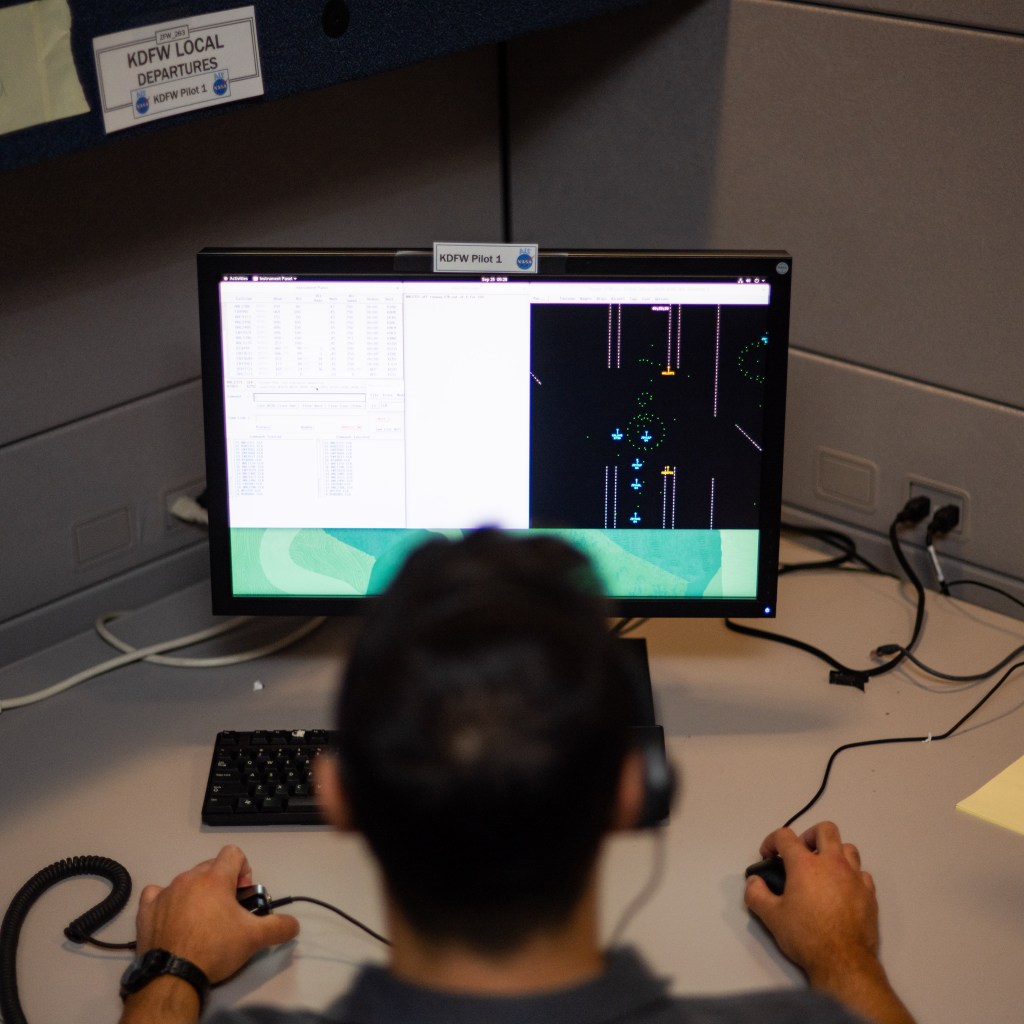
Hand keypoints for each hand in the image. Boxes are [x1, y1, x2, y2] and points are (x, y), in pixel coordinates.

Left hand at [133, 845, 299, 983]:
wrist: (172, 975)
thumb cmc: (215, 949)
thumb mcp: (254, 939)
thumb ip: (279, 927)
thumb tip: (294, 924)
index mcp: (215, 879)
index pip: (233, 853)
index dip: (243, 869)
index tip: (243, 893)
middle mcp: (189, 878)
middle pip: (211, 867)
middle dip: (222, 883)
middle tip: (227, 911)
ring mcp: (165, 892)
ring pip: (186, 881)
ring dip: (197, 893)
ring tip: (201, 921)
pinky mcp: (146, 910)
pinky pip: (157, 894)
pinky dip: (166, 901)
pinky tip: (172, 916)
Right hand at [744, 822, 914, 1023]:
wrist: (844, 962)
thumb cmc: (806, 936)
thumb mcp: (771, 917)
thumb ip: (756, 894)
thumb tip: (754, 881)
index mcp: (804, 864)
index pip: (785, 836)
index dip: (772, 841)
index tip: (768, 855)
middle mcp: (832, 863)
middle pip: (825, 830)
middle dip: (809, 835)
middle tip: (801, 853)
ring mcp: (854, 877)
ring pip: (848, 847)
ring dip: (834, 853)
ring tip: (824, 870)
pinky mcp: (869, 894)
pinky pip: (862, 873)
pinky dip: (851, 875)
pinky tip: (843, 890)